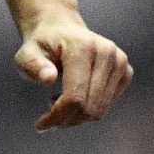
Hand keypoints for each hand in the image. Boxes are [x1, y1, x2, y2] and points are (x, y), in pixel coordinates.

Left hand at [15, 10, 131, 129]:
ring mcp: (120, 62)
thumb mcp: (27, 53)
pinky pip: (109, 103)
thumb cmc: (43, 45)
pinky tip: (77, 96)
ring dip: (77, 115)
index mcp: (83, 48)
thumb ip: (33, 65)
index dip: (57, 116)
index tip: (41, 124)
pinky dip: (91, 108)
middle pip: (90, 107)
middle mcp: (108, 54)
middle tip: (49, 116)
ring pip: (100, 109)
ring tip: (60, 101)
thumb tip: (48, 78)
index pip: (75, 96)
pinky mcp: (126, 71)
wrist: (62, 29)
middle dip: (67, 119)